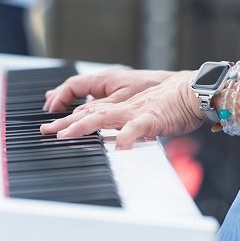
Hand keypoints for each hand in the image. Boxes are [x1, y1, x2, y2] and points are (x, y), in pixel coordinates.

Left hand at [40, 70, 202, 148]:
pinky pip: (136, 128)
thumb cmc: (173, 103)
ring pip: (105, 117)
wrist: (194, 91)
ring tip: (66, 135)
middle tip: (45, 131)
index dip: (70, 118)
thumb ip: (131, 125)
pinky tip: (118, 149)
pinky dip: (126, 137)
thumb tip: (121, 140)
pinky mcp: (152, 117)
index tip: (52, 126)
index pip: (92, 111)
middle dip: (66, 123)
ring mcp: (136, 111)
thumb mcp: (146, 113)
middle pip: (90, 113)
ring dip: (84, 126)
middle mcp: (125, 106)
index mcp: (124, 106)